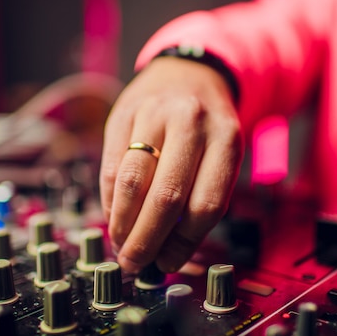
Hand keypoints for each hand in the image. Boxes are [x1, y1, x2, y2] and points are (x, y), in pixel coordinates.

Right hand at [99, 56, 243, 273]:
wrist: (187, 74)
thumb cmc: (206, 127)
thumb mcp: (221, 153)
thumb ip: (200, 195)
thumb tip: (168, 252)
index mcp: (227, 139)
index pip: (205, 205)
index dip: (184, 243)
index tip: (168, 261)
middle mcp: (192, 123)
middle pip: (166, 197)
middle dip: (147, 240)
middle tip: (136, 262)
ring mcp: (155, 114)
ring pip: (132, 183)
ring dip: (122, 224)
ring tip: (121, 244)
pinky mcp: (124, 112)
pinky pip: (111, 166)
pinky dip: (110, 200)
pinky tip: (113, 216)